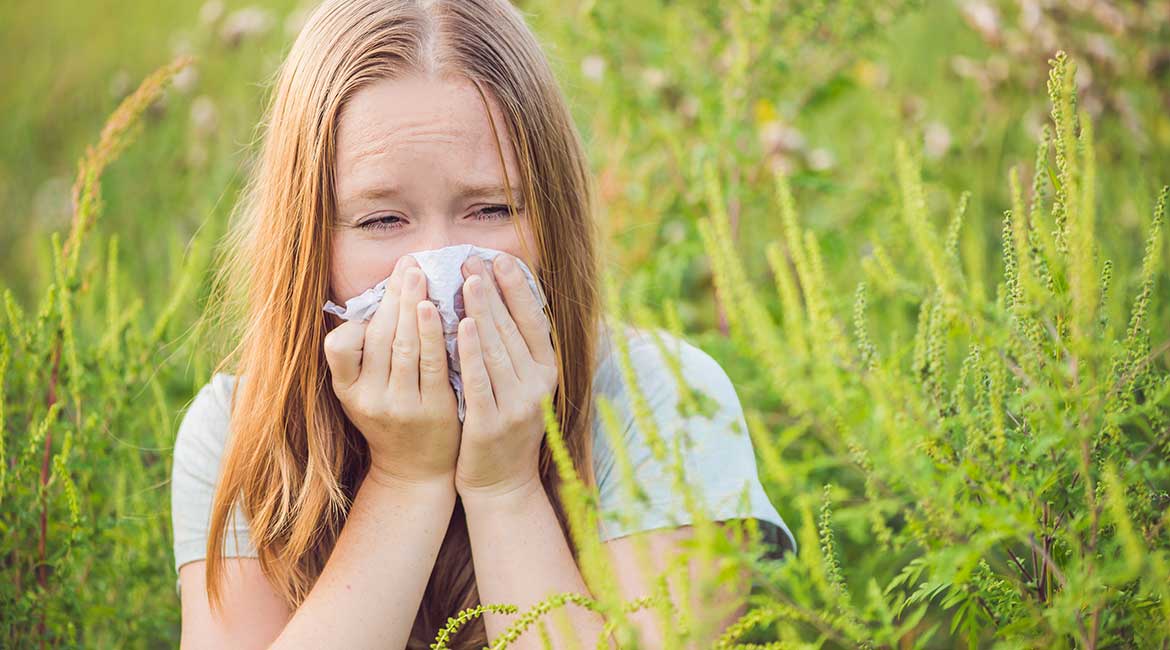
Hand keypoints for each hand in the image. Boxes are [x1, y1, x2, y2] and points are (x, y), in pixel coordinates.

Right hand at [323, 256, 460, 488]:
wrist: (417, 470)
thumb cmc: (392, 418)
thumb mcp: (364, 391)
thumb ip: (364, 353)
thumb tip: (380, 297)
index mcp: (347, 391)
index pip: (338, 347)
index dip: (358, 317)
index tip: (382, 284)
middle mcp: (370, 399)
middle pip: (381, 337)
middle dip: (395, 297)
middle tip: (409, 263)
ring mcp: (402, 407)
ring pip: (407, 347)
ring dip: (415, 307)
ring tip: (422, 275)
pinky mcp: (433, 411)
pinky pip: (436, 365)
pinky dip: (438, 335)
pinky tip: (443, 310)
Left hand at [453, 254, 558, 500]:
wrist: (501, 485)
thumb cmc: (504, 427)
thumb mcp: (520, 386)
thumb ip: (513, 350)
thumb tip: (496, 300)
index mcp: (547, 372)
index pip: (535, 321)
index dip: (517, 288)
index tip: (499, 258)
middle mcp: (538, 386)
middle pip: (513, 329)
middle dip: (492, 291)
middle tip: (471, 258)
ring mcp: (517, 406)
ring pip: (498, 350)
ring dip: (482, 311)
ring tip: (466, 280)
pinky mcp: (493, 424)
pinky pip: (481, 381)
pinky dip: (472, 352)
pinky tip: (461, 326)